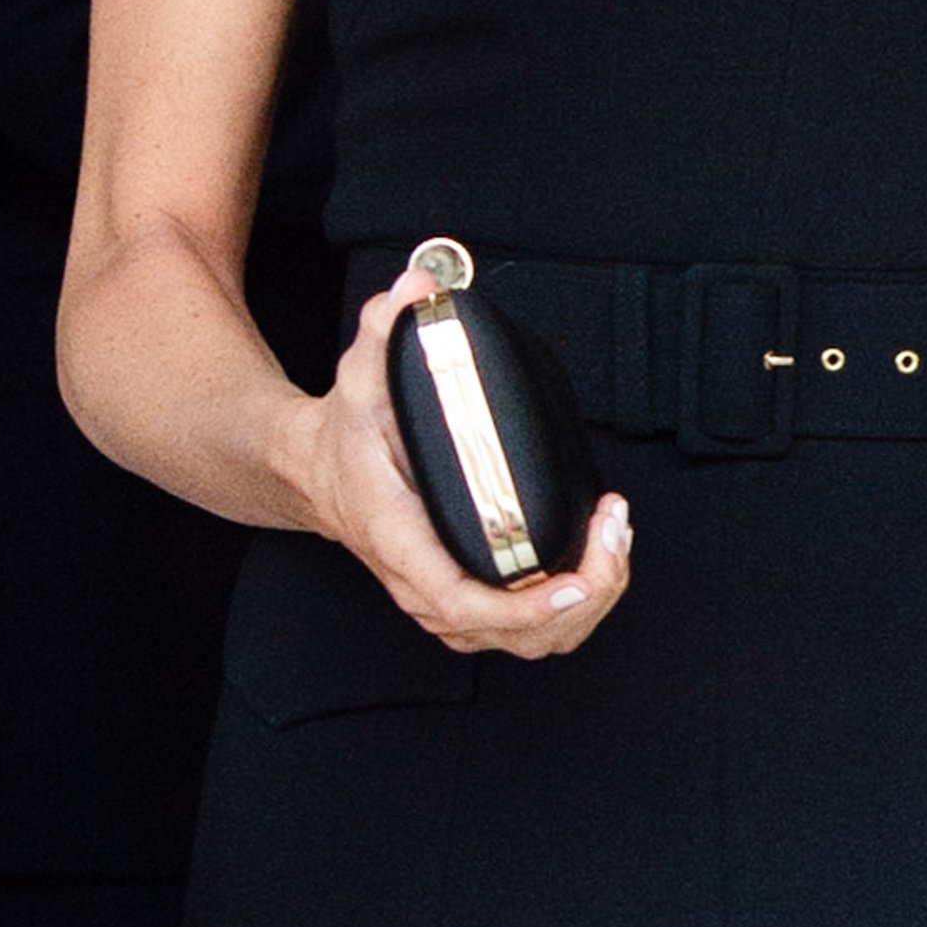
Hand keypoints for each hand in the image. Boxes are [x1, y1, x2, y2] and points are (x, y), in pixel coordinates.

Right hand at [275, 268, 632, 660]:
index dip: (524, 606)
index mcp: (401, 541)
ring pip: (531, 642)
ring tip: (615, 535)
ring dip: (589, 600)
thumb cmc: (344, 430)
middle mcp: (424, 586)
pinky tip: (599, 552)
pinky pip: (529, 630)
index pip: (462, 603)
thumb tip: (419, 283)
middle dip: (584, 592)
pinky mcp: (466, 603)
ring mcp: (446, 603)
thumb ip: (389, 327)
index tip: (576, 579)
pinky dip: (575, 603)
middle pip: (515, 635)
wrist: (311, 471)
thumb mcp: (359, 372)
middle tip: (615, 528)